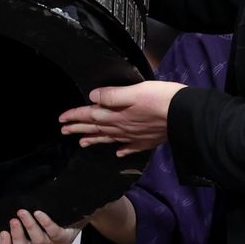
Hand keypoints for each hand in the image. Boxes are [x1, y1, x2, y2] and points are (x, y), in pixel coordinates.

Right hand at [0, 209, 80, 243]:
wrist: (79, 209)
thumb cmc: (52, 209)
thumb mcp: (34, 211)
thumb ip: (21, 212)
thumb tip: (6, 202)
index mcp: (28, 241)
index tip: (2, 232)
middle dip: (16, 236)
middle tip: (13, 221)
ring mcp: (52, 243)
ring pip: (38, 240)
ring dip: (29, 226)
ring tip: (23, 212)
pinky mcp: (65, 237)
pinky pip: (54, 233)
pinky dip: (45, 223)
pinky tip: (39, 213)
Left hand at [60, 81, 184, 155]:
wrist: (184, 115)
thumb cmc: (159, 98)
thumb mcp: (134, 91)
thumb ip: (112, 95)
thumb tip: (92, 98)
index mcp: (117, 114)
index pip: (90, 115)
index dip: (75, 116)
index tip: (61, 119)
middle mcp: (122, 128)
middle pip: (96, 129)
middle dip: (78, 128)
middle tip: (64, 131)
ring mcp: (134, 136)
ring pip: (109, 138)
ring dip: (94, 140)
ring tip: (81, 143)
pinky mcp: (146, 140)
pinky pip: (130, 147)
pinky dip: (122, 149)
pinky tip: (118, 152)